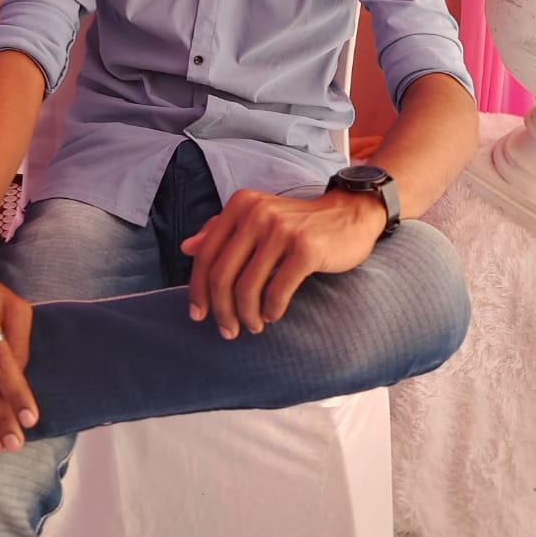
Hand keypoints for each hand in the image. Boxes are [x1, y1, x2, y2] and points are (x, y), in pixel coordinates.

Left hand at [181, 188, 386, 340]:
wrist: (348, 215)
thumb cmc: (299, 223)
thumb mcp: (258, 219)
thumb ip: (222, 230)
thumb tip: (187, 247)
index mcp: (240, 205)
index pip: (205, 254)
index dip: (197, 290)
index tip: (198, 314)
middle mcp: (257, 213)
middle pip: (222, 275)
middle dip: (221, 311)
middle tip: (228, 331)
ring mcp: (282, 230)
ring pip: (247, 288)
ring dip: (246, 316)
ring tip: (253, 326)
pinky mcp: (305, 249)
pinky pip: (277, 292)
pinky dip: (271, 311)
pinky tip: (273, 315)